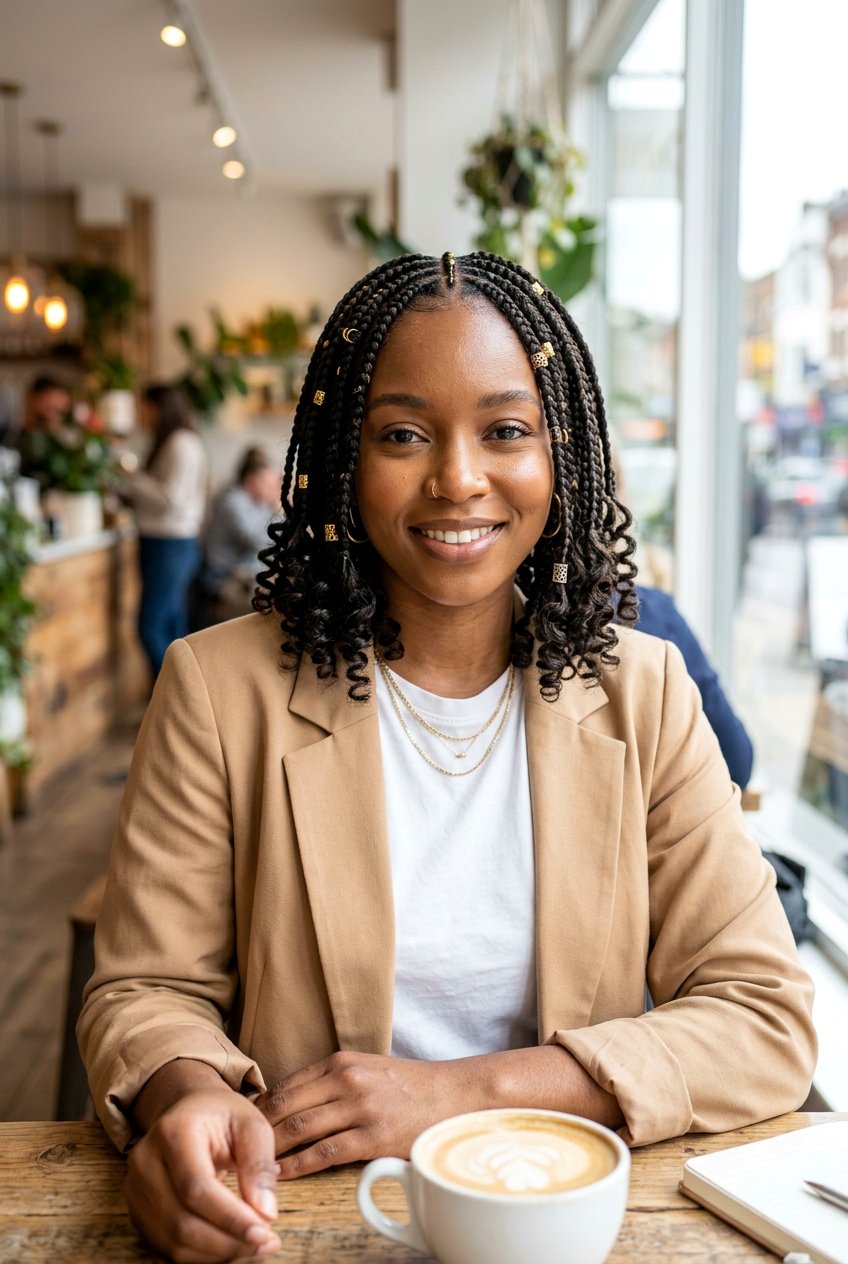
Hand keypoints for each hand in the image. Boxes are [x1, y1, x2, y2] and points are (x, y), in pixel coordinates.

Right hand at [124, 1088, 281, 1262]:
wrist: (189, 1109)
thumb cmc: (223, 1115)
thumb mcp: (251, 1125)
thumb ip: (260, 1166)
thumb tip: (266, 1213)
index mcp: (174, 1131)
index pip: (196, 1187)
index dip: (230, 1217)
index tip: (264, 1232)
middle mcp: (145, 1160)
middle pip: (181, 1221)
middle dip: (227, 1240)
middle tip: (266, 1242)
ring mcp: (135, 1188)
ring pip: (173, 1240)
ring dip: (217, 1252)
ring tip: (253, 1245)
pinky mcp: (137, 1209)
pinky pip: (167, 1245)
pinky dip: (202, 1253)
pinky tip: (229, 1244)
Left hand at [256, 1050, 487, 1178]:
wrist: (453, 1095)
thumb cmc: (408, 1086)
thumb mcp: (368, 1068)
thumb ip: (333, 1080)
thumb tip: (294, 1102)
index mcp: (342, 1061)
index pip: (287, 1084)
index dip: (259, 1107)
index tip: (240, 1124)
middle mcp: (347, 1079)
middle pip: (286, 1106)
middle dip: (256, 1129)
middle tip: (235, 1148)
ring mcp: (360, 1107)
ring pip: (300, 1130)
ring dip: (270, 1149)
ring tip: (250, 1165)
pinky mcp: (373, 1136)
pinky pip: (325, 1153)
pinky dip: (297, 1165)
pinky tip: (280, 1175)